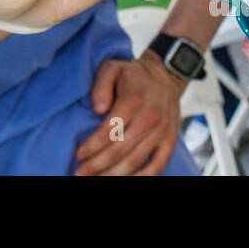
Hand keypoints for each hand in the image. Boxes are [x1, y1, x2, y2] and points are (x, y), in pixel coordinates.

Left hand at [74, 55, 185, 175]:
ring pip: (136, 161)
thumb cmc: (132, 74)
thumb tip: (98, 109)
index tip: (78, 154)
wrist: (165, 76)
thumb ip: (101, 85)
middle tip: (80, 172)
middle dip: (97, 165)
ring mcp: (162, 131)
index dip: (92, 146)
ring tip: (96, 180)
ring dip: (114, 175)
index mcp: (134, 100)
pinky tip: (125, 180)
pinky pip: (158, 166)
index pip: (110, 130)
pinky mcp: (170, 141)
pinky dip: (142, 178)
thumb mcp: (112, 68)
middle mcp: (150, 117)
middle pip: (120, 150)